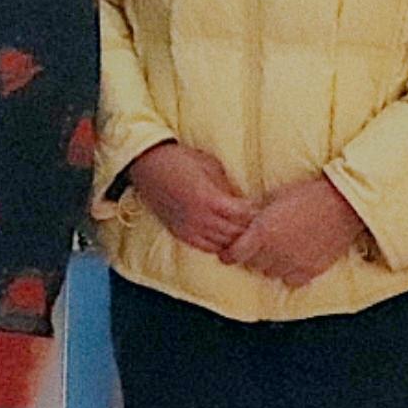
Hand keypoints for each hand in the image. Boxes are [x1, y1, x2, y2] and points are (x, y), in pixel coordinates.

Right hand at [126, 141, 257, 257]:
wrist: (145, 164)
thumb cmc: (178, 159)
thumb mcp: (209, 165)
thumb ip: (226, 186)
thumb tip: (242, 200)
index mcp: (209, 199)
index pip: (244, 215)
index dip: (256, 212)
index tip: (262, 207)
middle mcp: (200, 218)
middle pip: (236, 232)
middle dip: (249, 227)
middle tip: (258, 221)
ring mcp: (189, 228)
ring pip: (223, 244)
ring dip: (236, 238)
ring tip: (243, 230)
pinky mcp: (180, 233)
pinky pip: (207, 248)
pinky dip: (220, 245)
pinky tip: (224, 236)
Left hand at [224, 175, 370, 287]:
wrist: (344, 203)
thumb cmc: (308, 194)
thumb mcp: (274, 197)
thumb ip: (255, 212)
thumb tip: (241, 219)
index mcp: (262, 232)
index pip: (235, 254)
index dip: (228, 254)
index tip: (227, 254)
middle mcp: (276, 251)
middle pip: (252, 263)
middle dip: (251, 255)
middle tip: (258, 245)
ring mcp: (294, 263)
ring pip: (270, 273)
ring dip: (269, 264)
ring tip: (277, 250)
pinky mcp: (312, 270)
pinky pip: (291, 280)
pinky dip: (289, 272)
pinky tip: (293, 260)